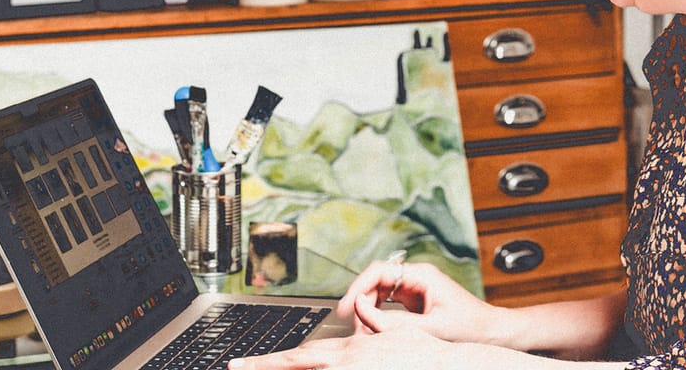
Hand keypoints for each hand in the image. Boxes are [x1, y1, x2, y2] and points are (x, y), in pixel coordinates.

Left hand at [226, 326, 494, 369]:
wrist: (451, 362)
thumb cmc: (428, 354)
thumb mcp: (396, 333)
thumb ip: (372, 329)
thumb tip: (359, 320)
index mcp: (349, 351)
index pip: (298, 358)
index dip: (266, 363)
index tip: (238, 365)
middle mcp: (346, 365)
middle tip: (235, 368)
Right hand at [335, 259, 496, 342]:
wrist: (492, 332)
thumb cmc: (471, 327)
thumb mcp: (431, 327)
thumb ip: (395, 321)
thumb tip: (363, 311)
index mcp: (421, 275)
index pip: (379, 271)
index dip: (358, 287)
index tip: (346, 307)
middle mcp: (416, 278)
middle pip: (375, 282)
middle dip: (362, 304)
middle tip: (356, 328)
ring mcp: (415, 289)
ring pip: (379, 294)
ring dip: (368, 312)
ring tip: (365, 332)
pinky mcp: (415, 302)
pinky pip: (388, 305)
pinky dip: (378, 318)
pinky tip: (376, 331)